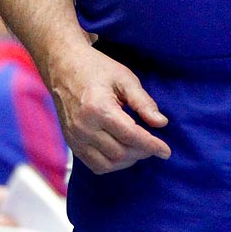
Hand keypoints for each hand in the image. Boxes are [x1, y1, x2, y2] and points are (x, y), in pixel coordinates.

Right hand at [50, 41, 169, 174]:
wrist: (64, 66)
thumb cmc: (96, 68)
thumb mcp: (124, 78)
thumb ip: (143, 102)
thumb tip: (161, 123)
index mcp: (98, 109)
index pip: (131, 136)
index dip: (152, 145)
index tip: (166, 151)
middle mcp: (84, 127)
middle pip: (120, 152)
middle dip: (142, 152)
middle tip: (154, 144)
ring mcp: (75, 138)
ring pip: (108, 164)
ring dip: (128, 160)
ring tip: (140, 148)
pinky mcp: (71, 143)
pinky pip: (94, 165)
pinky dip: (112, 164)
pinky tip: (123, 152)